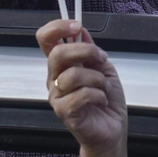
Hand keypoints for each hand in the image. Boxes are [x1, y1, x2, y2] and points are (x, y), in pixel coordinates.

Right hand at [39, 20, 126, 156]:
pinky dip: (98, 95)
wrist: (112, 130)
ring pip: (73, 75)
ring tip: (103, 88)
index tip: (76, 26)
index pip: (45, 39)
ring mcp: (57, 96)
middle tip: (101, 59)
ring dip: (97, 79)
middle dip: (85, 51)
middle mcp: (55, 78)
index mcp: (61, 65)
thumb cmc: (105, 100)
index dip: (57, 27)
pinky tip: (101, 100)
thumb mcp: (103, 68)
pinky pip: (81, 95)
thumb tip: (81, 30)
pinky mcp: (65, 112)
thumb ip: (91, 51)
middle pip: (57, 54)